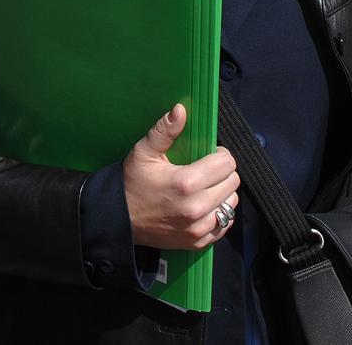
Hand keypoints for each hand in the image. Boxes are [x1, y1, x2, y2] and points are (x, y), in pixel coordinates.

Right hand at [122, 103, 239, 249]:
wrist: (119, 220)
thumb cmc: (132, 183)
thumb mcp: (144, 152)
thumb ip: (165, 131)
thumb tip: (180, 110)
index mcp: (186, 183)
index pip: (227, 164)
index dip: (220, 155)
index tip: (208, 155)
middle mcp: (196, 208)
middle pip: (232, 183)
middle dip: (222, 173)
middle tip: (205, 171)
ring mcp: (198, 228)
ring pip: (231, 203)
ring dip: (222, 193)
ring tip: (204, 188)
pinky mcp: (198, 242)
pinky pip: (224, 225)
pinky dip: (219, 214)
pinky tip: (204, 206)